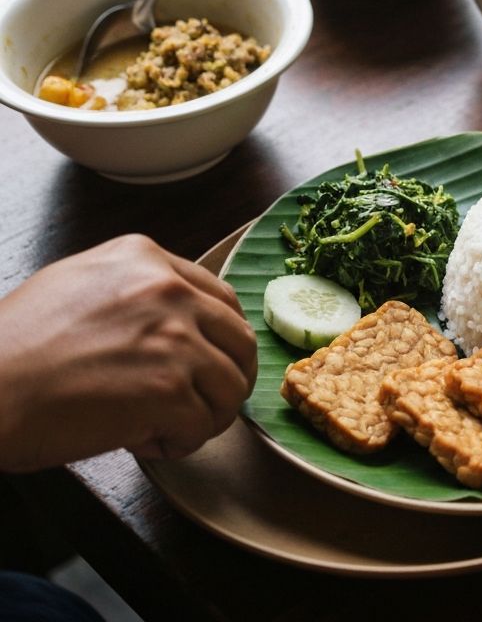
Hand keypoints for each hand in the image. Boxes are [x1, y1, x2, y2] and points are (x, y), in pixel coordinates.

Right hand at [0, 234, 257, 470]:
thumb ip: (136, 289)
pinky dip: (181, 443)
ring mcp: (172, 337)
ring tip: (169, 428)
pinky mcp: (167, 389)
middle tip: (200, 406)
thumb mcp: (80, 285)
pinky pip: (203, 424)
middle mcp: (167, 289)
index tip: (206, 365)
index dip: (219, 340)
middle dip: (226, 379)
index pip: (222, 299)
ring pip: (231, 385)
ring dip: (207, 416)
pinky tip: (146, 442)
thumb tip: (179, 317)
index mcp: (146, 259)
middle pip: (239, 341)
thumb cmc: (15, 349)